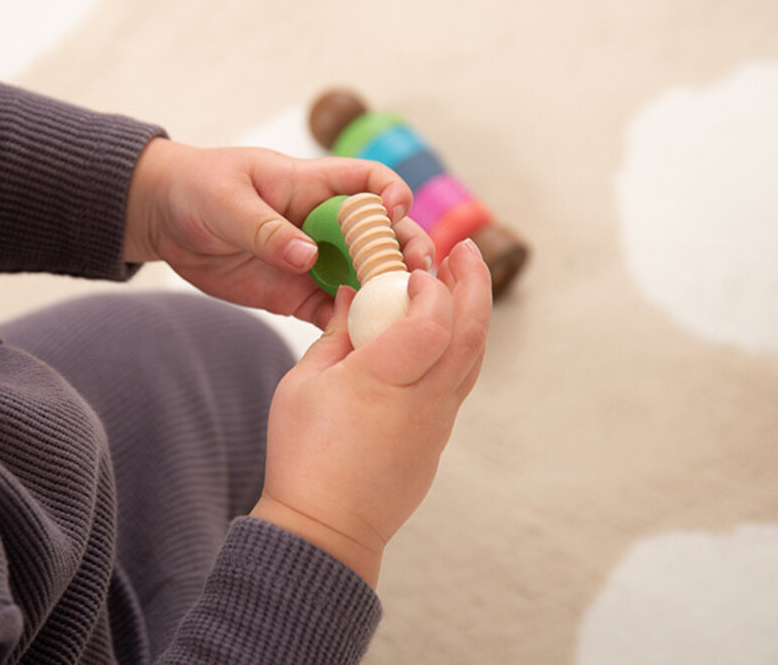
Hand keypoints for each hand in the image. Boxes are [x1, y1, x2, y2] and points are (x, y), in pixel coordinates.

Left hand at [124, 139, 433, 326]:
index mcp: (311, 185)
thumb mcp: (225, 200)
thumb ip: (266, 228)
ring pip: (366, 278)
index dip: (391, 193)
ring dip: (386, 295)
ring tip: (402, 317)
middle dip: (406, 252)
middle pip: (383, 236)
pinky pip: (334, 313)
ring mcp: (314, 261)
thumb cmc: (197, 188)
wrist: (163, 220)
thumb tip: (307, 256)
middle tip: (417, 277)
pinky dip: (351, 327)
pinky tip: (361, 342)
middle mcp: (323, 224)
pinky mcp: (296, 294)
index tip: (396, 213)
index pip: (369, 181)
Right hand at [250, 238, 491, 586]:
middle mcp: (423, 401)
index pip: (432, 321)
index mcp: (383, 381)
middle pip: (469, 333)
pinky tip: (443, 330)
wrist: (324, 529)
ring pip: (472, 358)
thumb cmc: (303, 456)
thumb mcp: (303, 383)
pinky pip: (459, 382)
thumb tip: (353, 295)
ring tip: (462, 279)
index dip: (432, 287)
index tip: (416, 267)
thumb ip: (335, 334)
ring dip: (473, 313)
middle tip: (467, 249)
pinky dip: (460, 345)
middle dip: (474, 284)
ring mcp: (436, 423)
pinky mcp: (436, 440)